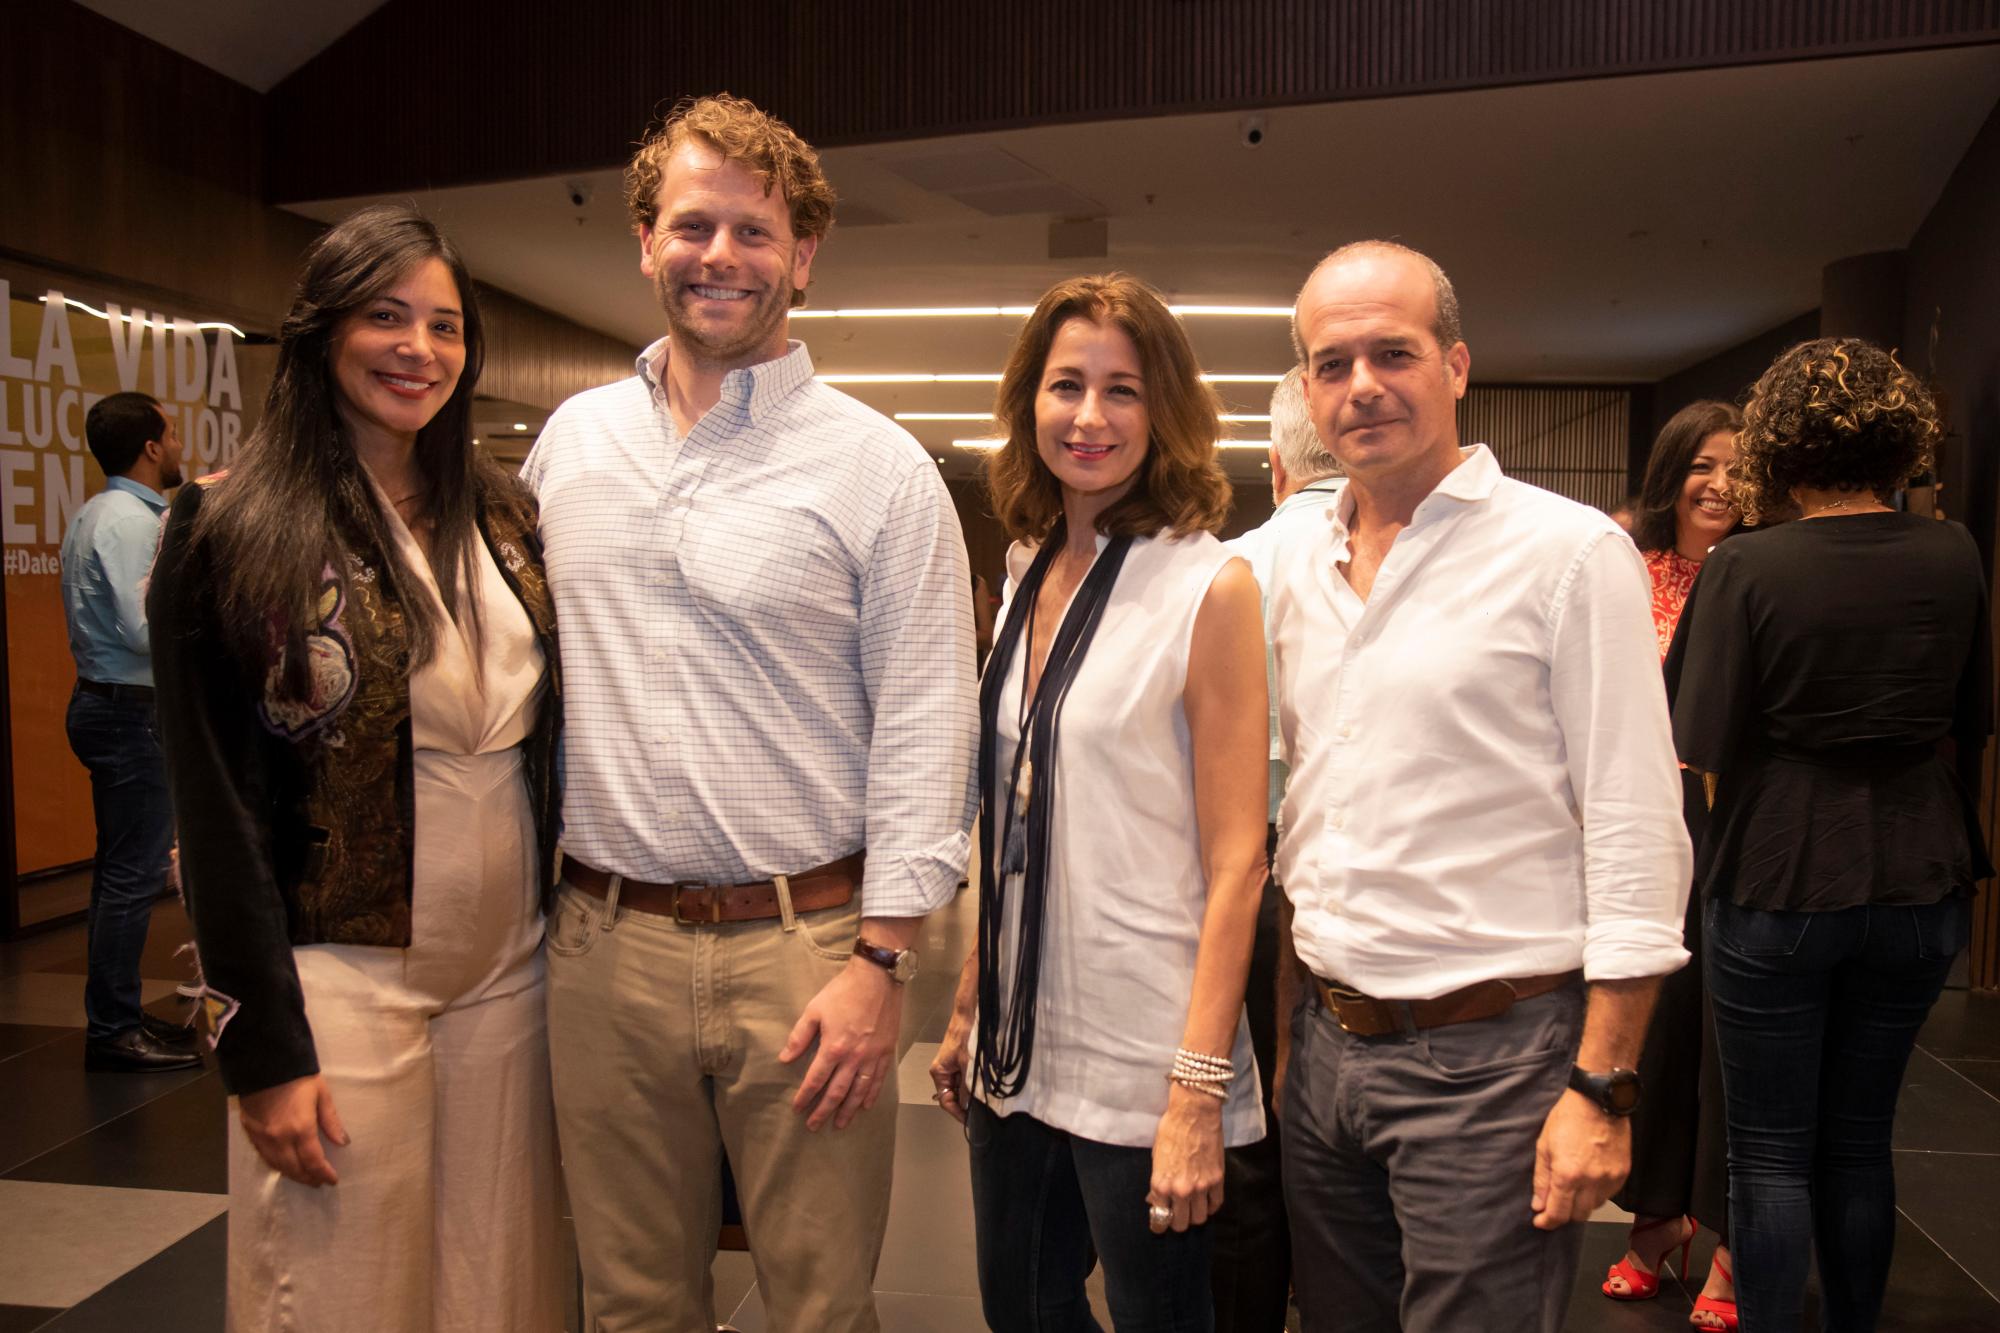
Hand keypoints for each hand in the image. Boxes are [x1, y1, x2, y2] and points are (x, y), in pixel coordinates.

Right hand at [238, 1074, 347, 1186]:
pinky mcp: (250, 1133)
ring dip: (292, 1174)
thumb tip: (343, 1142)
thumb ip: (331, 1121)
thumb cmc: (298, 1076)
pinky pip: (264, 1157)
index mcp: (300, 1129)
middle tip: (318, 1182)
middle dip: (308, 1178)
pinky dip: (276, 1165)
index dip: (324, 1174)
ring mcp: (262, 1138)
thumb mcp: (321, 1094)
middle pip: (294, 1168)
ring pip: (278, 1166)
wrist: (263, 1063)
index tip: (332, 1180)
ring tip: (304, 1177)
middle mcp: (280, 1139)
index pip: (313, 1161)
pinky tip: (284, 1165)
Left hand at [781, 956, 903, 1130]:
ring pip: (860, 1091)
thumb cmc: (843, 992)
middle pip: (837, 1092)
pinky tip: (866, 1105)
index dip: (805, 1096)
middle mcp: (854, 1058)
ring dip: (849, 1110)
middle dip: (824, 1111)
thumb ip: (799, 1036)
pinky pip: (879, 1079)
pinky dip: (872, 1094)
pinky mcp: (886, 1051)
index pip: (816, 1080)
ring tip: (840, 1124)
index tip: (798, 1109)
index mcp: (833, 1048)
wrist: (877, 978)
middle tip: (814, 1126)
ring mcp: (872, 1056)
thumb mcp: (814, 1010)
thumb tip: (785, 1059)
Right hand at [928, 1002, 974, 1123]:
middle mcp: (944, 1072)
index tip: (970, 1120)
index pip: (945, 1101)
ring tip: (985, 1102)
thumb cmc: (965, 1037)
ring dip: (972, 1094)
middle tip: (980, 1113)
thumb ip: (968, 1087)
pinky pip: (966, 1079)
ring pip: (961, 1088)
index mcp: (939, 1073)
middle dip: (966, 1104)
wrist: (969, 1015)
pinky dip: (974, 1084)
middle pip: (953, 1096)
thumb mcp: (968, 1065)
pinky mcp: (962, 1062)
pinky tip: (984, 1088)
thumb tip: (969, 1107)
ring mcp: (953, 1067)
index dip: (957, 1112)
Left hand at [1148, 1085, 1224, 1232]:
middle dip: (1177, 1223)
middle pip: (1181, 1224)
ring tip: (1192, 1208)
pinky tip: (1206, 1200)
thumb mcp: (1156, 1156)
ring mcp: (1201, 1187)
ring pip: (1200, 1219)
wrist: (1194, 1112)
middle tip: (1177, 1216)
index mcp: (1161, 1184)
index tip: (1159, 1225)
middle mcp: (1181, 1190)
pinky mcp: (1218, 1180)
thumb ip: (1158, 1182)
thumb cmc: (1171, 1129)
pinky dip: (1211, 1206)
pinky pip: (1216, 1204)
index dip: (1159, 1225)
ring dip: (1195, 1216)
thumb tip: (1157, 1199)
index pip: (1159, 1219)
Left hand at [1531, 1089, 1629, 1228]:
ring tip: (1573, 1187)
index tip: (1541, 1222)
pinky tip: (1588, 1179)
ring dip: (1581, 1204)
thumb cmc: (1568, 1118)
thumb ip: (1542, 1180)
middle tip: (1554, 1204)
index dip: (1547, 1221)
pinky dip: (1596, 1194)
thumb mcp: (1544, 1146)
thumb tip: (1538, 1205)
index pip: (1558, 1213)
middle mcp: (1591, 1181)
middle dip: (1564, 1214)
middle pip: (1578, 1215)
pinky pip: (1608, 1195)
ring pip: (1594, 1207)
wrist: (1598, 1101)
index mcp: (1568, 1174)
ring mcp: (1610, 1178)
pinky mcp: (1623, 1174)